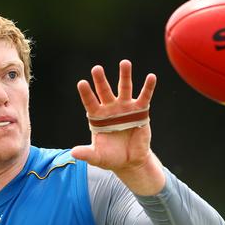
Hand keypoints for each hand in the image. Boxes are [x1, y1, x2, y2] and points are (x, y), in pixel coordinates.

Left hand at [71, 60, 164, 194]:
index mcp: (97, 117)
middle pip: (105, 91)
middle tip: (96, 68)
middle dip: (101, 80)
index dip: (86, 93)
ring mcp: (125, 108)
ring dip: (125, 76)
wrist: (130, 161)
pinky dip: (148, 87)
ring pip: (124, 88)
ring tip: (125, 63)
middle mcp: (110, 108)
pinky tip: (151, 77)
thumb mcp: (97, 157)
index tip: (82, 83)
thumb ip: (86, 154)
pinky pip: (144, 97)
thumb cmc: (111, 157)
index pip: (90, 102)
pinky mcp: (140, 111)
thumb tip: (73, 152)